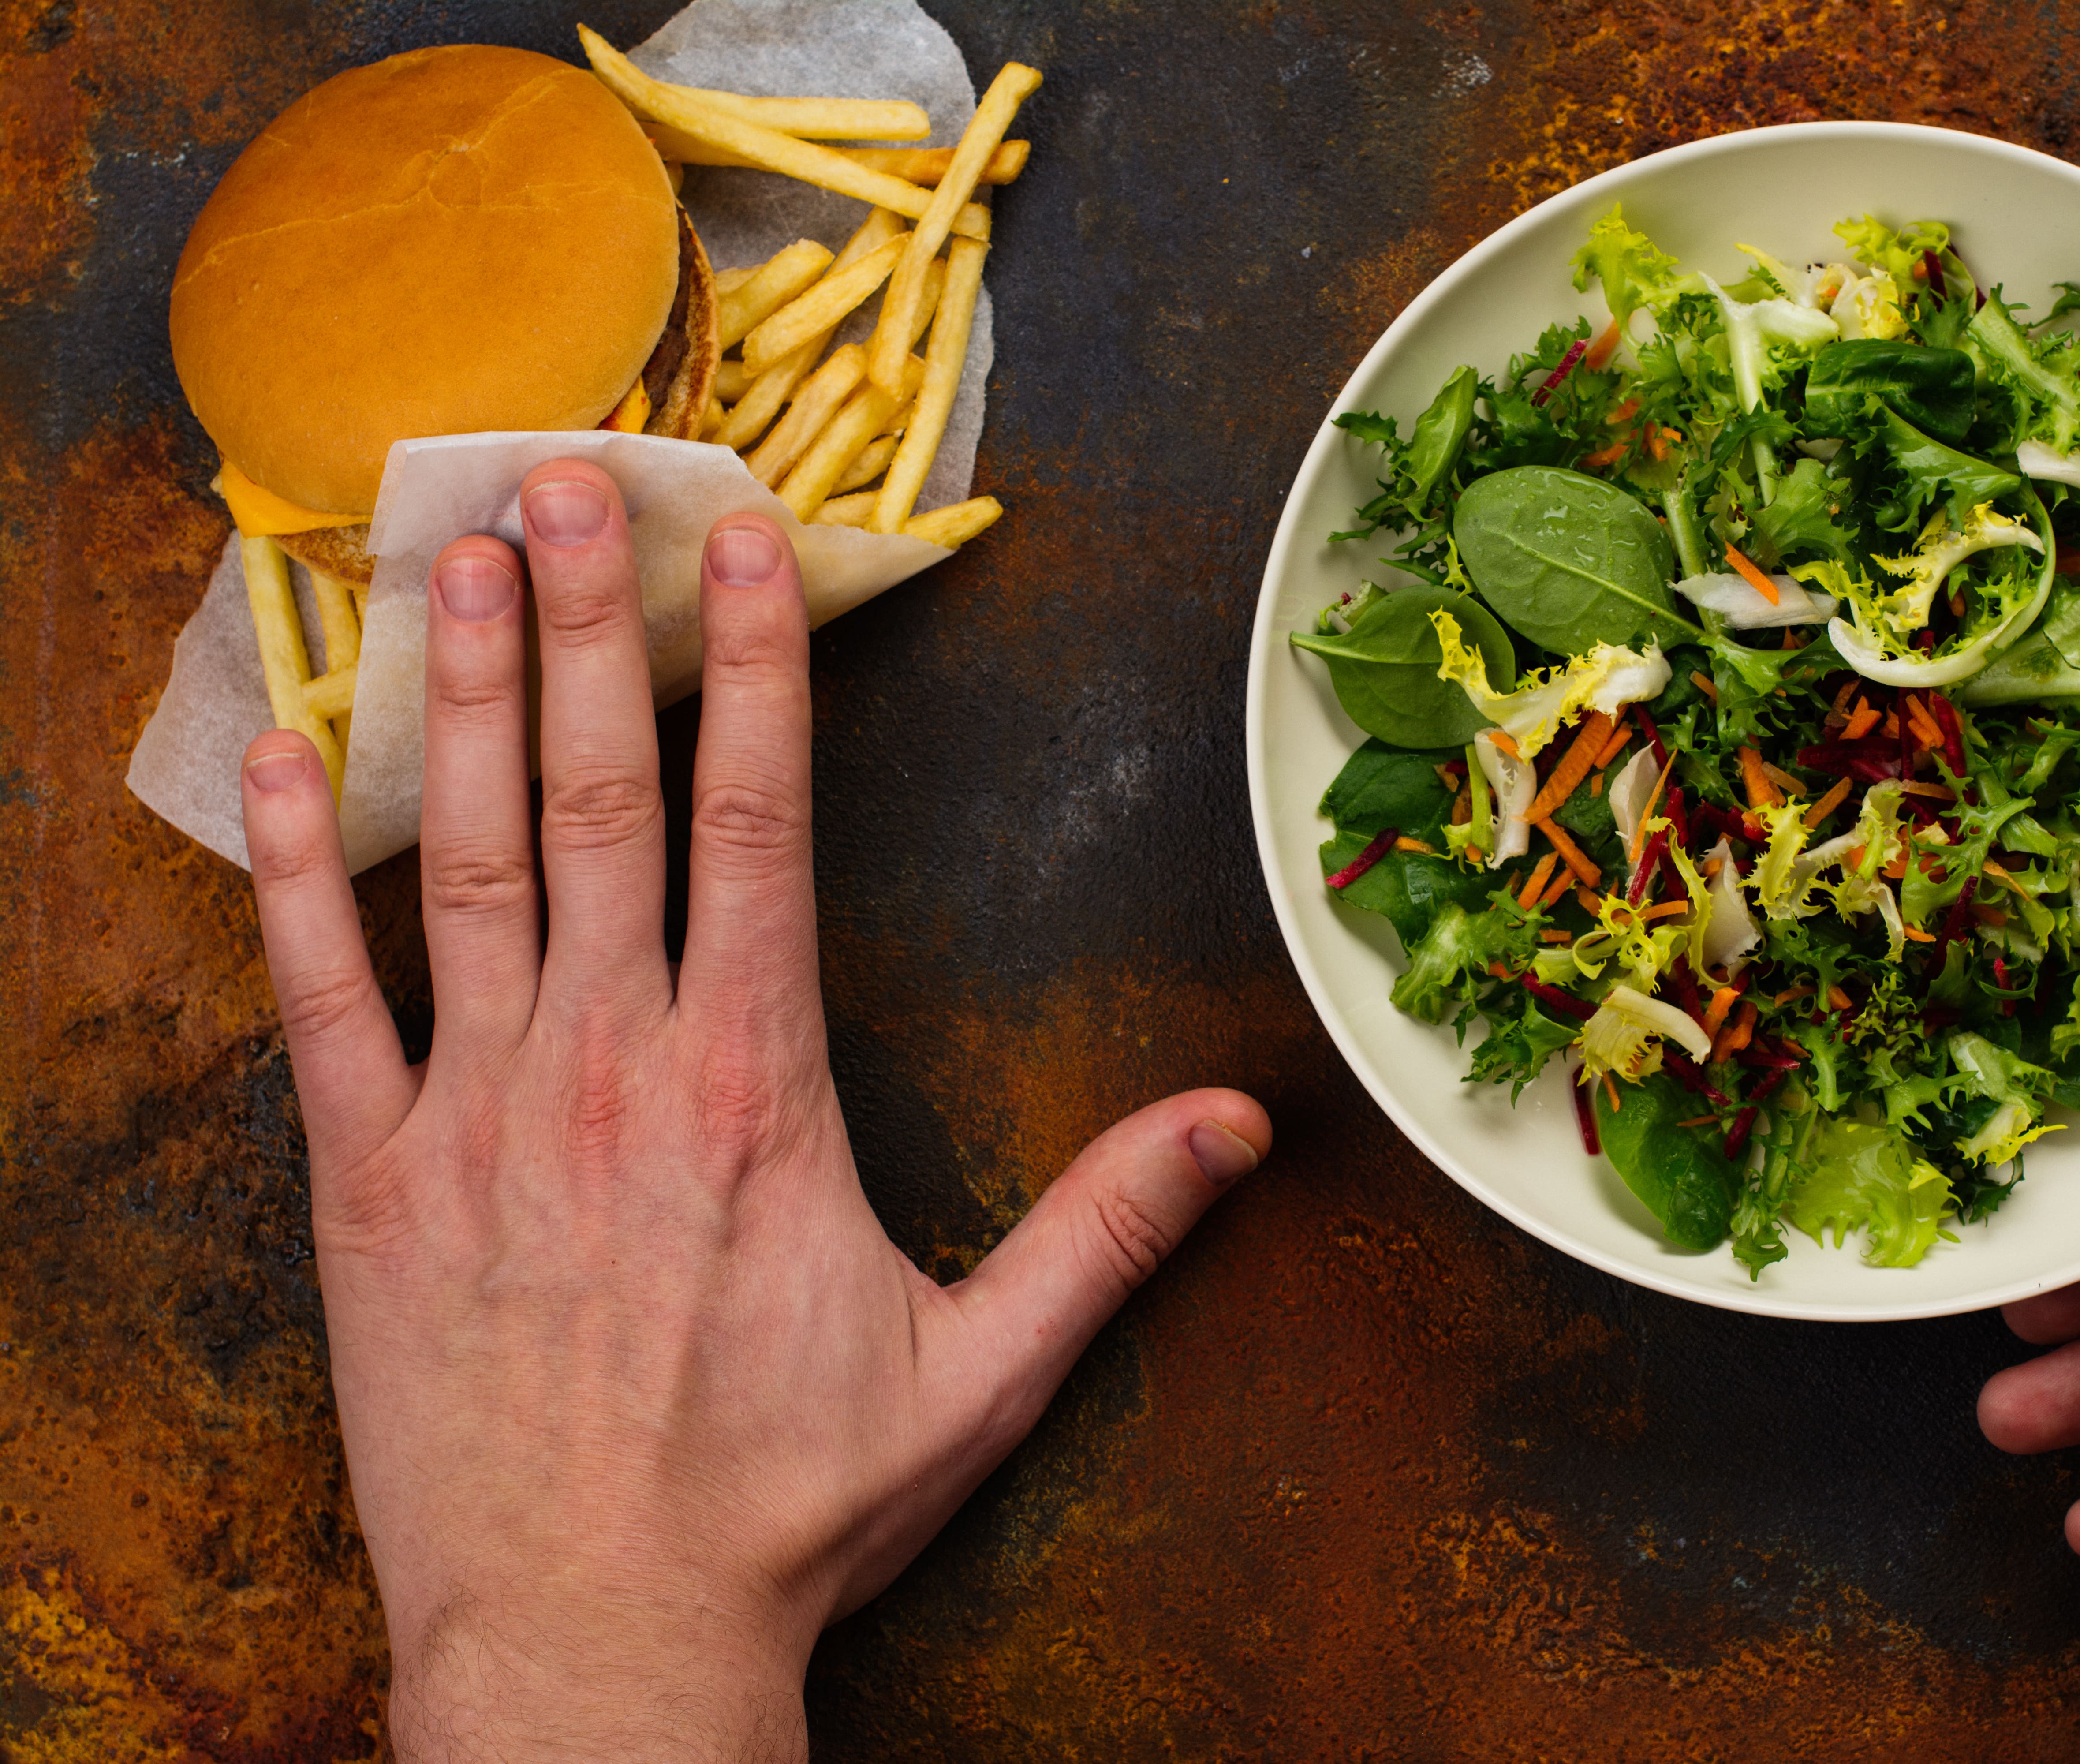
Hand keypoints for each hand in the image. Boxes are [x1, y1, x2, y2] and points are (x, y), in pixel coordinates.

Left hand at [236, 461, 1269, 1761]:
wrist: (597, 1640)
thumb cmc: (786, 1503)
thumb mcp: (982, 1369)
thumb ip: (1109, 1228)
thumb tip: (1248, 1124)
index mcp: (752, 1086)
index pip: (757, 821)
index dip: (756, 665)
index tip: (740, 538)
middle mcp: (608, 1066)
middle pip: (602, 795)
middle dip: (589, 619)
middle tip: (565, 474)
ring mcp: (473, 1115)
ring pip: (468, 860)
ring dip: (461, 696)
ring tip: (450, 559)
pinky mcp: (366, 1184)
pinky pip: (317, 999)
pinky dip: (295, 874)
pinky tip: (281, 761)